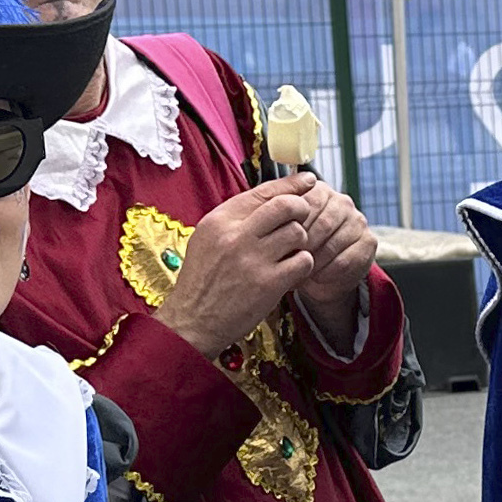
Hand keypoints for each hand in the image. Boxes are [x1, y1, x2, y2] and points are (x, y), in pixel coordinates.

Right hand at [156, 182, 313, 354]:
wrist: (192, 321)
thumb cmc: (204, 280)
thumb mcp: (208, 239)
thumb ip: (237, 219)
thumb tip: (275, 196)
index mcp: (219, 220)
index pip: (263, 191)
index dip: (291, 184)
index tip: (309, 180)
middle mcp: (235, 235)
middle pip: (286, 206)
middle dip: (301, 209)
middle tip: (301, 220)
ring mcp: (252, 259)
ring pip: (298, 232)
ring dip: (302, 242)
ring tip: (290, 253)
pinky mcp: (268, 283)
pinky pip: (303, 261)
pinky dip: (304, 264)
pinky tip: (292, 271)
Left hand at [283, 173, 378, 304]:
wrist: (319, 276)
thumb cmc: (296, 248)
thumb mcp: (282, 230)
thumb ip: (276, 216)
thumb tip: (263, 213)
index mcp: (319, 191)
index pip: (305, 203)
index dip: (290, 226)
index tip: (277, 243)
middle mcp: (342, 202)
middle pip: (321, 223)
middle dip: (302, 246)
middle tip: (287, 261)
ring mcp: (358, 221)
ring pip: (332, 243)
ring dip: (313, 261)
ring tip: (298, 271)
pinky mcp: (369, 242)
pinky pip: (345, 260)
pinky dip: (326, 272)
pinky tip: (315, 277)